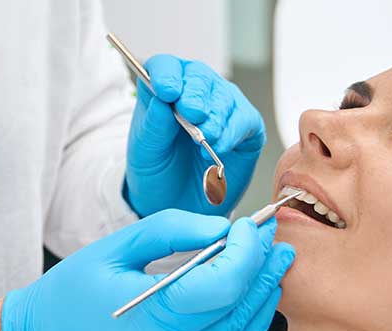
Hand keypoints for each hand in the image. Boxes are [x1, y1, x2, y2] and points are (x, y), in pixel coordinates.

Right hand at [0, 210, 293, 330]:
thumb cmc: (66, 295)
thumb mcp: (112, 248)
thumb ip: (170, 231)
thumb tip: (222, 228)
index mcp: (150, 313)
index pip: (224, 283)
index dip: (247, 252)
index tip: (250, 227)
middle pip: (240, 308)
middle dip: (263, 268)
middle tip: (274, 239)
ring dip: (263, 297)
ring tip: (273, 264)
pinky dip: (247, 327)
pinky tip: (253, 301)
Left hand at [124, 55, 264, 216]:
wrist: (175, 202)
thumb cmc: (157, 170)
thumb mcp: (145, 150)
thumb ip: (153, 124)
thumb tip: (162, 97)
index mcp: (165, 87)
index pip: (166, 67)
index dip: (167, 74)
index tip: (166, 91)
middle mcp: (196, 91)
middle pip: (199, 78)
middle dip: (195, 96)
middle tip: (191, 115)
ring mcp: (223, 106)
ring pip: (224, 98)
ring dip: (214, 119)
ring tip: (202, 140)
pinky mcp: (246, 126)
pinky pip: (245, 121)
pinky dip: (232, 134)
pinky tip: (218, 148)